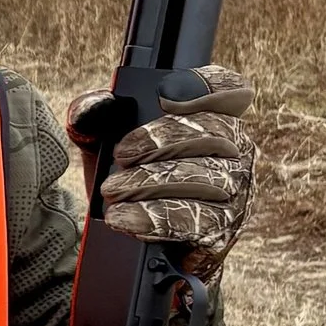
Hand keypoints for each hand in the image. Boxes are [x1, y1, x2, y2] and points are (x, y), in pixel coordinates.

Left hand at [88, 64, 255, 267]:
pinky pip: (195, 220)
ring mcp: (235, 193)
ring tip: (114, 191)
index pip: (231, 91)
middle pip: (214, 133)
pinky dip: (155, 218)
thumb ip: (95, 117)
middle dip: (161, 140)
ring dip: (151, 182)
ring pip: (206, 178)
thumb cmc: (133, 178)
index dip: (209, 87)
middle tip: (121, 154)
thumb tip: (89, 109)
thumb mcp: (108, 142)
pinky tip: (125, 218)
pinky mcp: (223, 231)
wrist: (137, 239)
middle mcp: (235, 152)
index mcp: (215, 119)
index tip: (165, 97)